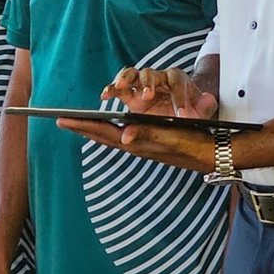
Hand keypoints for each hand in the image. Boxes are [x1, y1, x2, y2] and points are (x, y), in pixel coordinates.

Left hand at [56, 118, 215, 172]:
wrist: (213, 154)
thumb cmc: (195, 143)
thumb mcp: (172, 137)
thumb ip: (148, 136)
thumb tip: (123, 136)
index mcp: (139, 143)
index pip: (105, 133)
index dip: (83, 126)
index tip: (63, 120)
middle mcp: (137, 146)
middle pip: (103, 136)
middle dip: (82, 128)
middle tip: (60, 120)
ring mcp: (142, 146)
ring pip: (111, 137)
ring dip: (93, 130)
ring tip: (77, 123)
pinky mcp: (149, 143)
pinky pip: (122, 136)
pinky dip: (109, 130)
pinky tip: (108, 127)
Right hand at [101, 67, 217, 118]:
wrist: (182, 106)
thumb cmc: (192, 106)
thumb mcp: (203, 108)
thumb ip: (207, 104)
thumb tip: (207, 99)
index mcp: (177, 79)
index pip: (177, 83)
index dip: (179, 98)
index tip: (181, 114)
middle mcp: (158, 78)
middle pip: (151, 74)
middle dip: (148, 84)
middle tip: (148, 96)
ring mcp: (142, 85)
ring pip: (132, 75)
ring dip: (125, 79)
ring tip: (119, 87)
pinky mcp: (131, 95)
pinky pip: (119, 88)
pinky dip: (111, 89)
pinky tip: (104, 96)